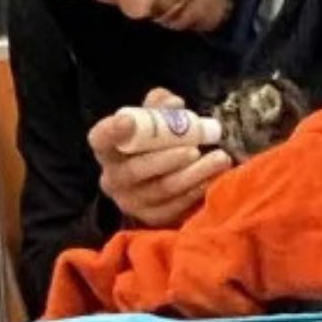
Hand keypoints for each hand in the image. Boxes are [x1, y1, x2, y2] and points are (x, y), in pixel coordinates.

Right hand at [90, 87, 231, 227]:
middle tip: (195, 149)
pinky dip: (197, 191)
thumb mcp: (153, 120)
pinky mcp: (152, 218)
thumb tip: (174, 104)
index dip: (112, 131)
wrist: (159, 178)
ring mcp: (131, 201)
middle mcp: (113, 178)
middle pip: (136, 170)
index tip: (128, 121)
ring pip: (162, 189)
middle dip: (169, 159)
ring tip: (219, 160)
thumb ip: (160, 107)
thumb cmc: (154, 144)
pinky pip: (175, 206)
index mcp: (108, 149)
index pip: (101, 138)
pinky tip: (214, 178)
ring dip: (193, 175)